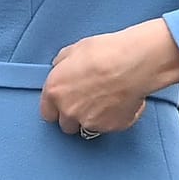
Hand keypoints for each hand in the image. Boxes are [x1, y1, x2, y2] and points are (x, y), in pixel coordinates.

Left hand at [40, 19, 178, 137]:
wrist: (131, 64)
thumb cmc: (104, 54)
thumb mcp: (73, 51)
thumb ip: (62, 65)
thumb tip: (62, 68)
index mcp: (54, 92)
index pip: (47, 113)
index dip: (57, 109)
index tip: (64, 105)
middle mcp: (69, 110)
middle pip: (66, 125)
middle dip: (74, 116)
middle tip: (87, 102)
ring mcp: (90, 122)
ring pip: (87, 128)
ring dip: (93, 118)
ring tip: (106, 101)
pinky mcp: (112, 127)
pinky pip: (109, 126)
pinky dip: (114, 118)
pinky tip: (120, 102)